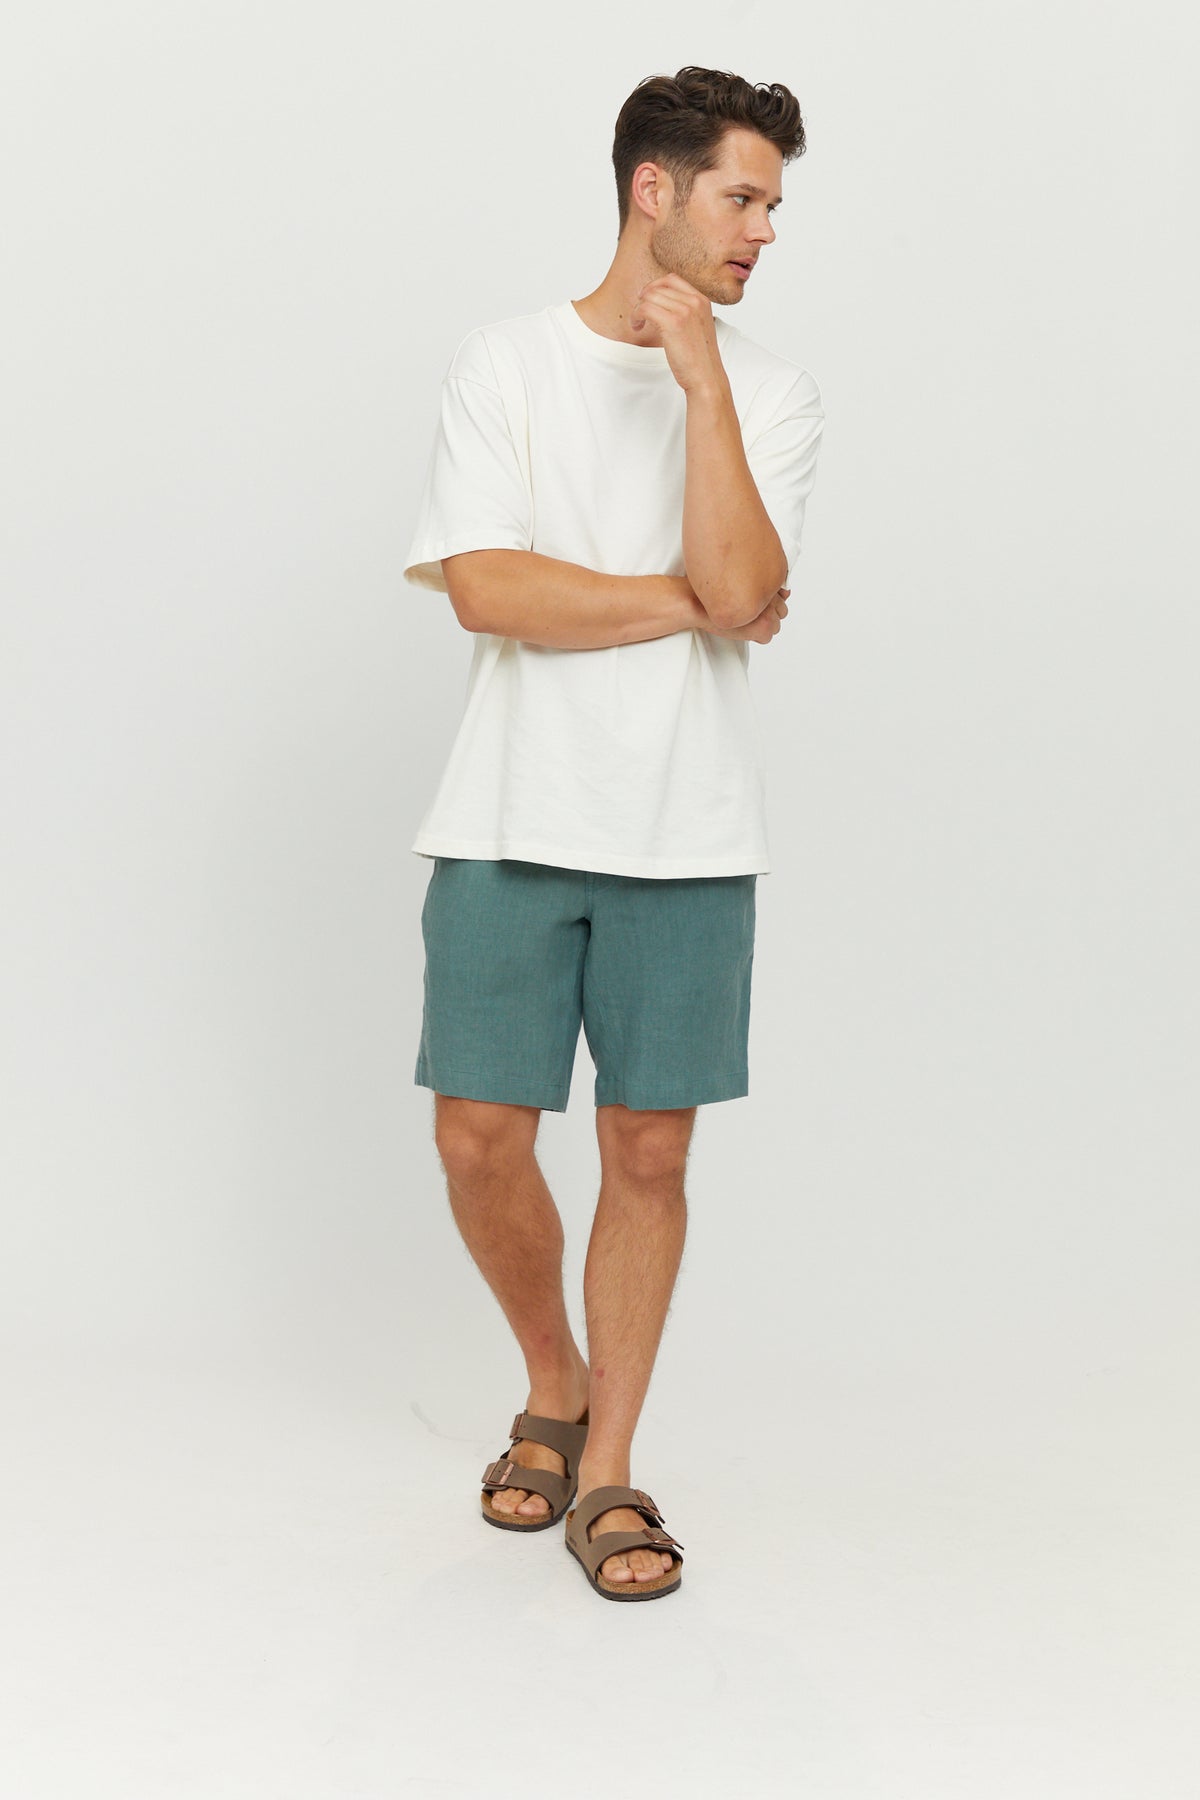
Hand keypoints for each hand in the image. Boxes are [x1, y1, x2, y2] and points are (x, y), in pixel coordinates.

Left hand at [631, 273, 725, 393]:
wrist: (706, 377)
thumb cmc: (700, 359)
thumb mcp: (697, 327)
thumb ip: (686, 313)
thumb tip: (663, 306)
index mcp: (702, 300)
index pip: (672, 279)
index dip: (655, 287)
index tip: (647, 301)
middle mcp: (695, 301)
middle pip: (659, 286)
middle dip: (644, 297)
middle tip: (639, 313)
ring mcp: (685, 310)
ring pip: (650, 296)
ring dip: (638, 308)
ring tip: (638, 324)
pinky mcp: (673, 323)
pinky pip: (645, 308)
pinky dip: (636, 316)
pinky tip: (637, 327)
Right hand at [707, 586, 789, 644]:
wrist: (696, 601)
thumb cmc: (711, 591)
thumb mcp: (737, 580)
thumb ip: (762, 583)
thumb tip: (786, 592)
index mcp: (767, 580)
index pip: (781, 595)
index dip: (766, 602)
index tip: (754, 604)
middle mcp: (771, 595)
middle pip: (781, 611)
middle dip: (766, 614)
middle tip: (747, 613)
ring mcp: (769, 612)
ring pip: (775, 625)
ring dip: (762, 625)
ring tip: (743, 621)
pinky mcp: (763, 627)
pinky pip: (766, 638)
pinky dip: (755, 637)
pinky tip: (741, 629)